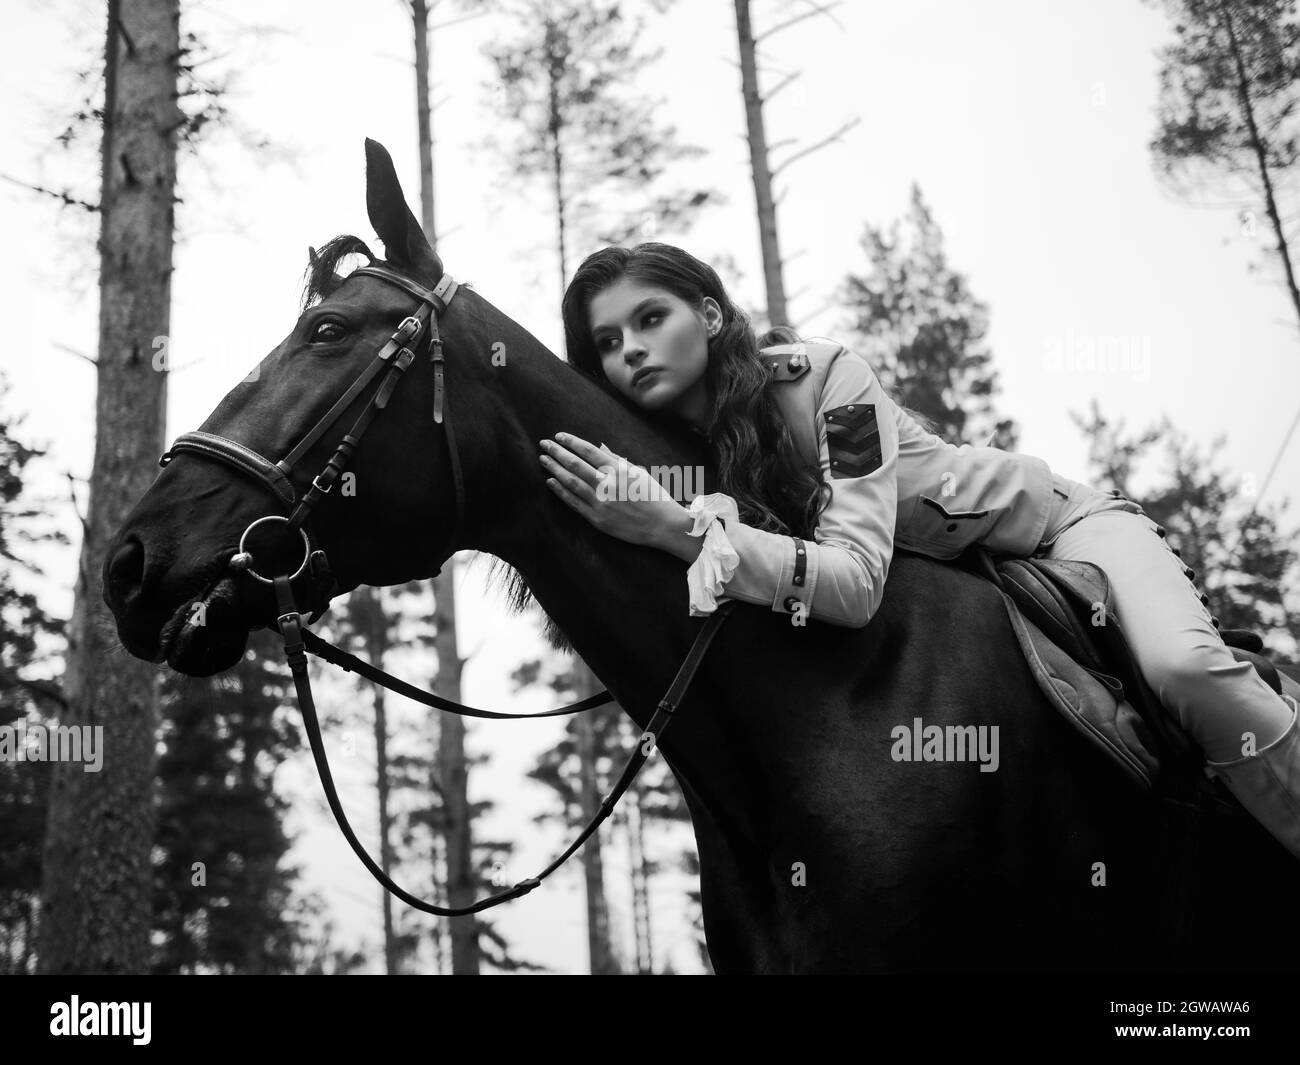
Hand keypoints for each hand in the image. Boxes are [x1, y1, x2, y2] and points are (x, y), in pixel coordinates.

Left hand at [539, 433, 688, 550]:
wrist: (663, 526)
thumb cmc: (654, 496)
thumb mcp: (639, 473)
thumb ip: (617, 461)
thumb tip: (600, 447)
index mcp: (619, 470)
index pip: (589, 451)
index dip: (571, 442)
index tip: (559, 436)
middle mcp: (607, 485)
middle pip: (575, 464)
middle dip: (557, 452)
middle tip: (544, 443)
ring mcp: (601, 503)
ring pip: (571, 482)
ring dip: (555, 469)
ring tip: (543, 459)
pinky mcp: (597, 519)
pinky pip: (574, 503)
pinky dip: (561, 492)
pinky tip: (551, 482)